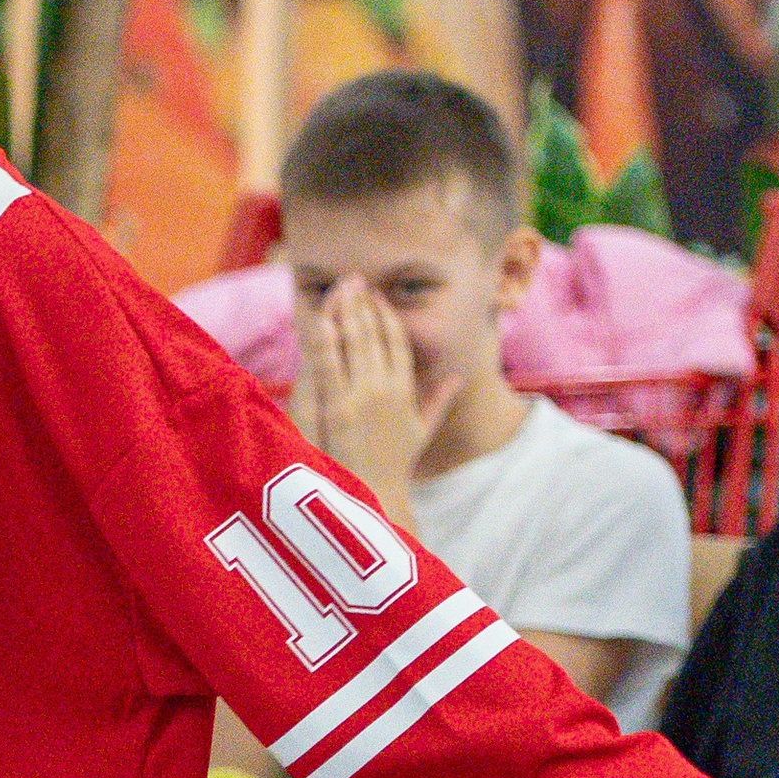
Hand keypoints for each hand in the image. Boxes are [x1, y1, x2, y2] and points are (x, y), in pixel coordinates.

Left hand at [294, 278, 453, 522]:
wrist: (378, 497)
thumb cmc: (395, 466)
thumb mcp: (421, 432)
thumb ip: (438, 401)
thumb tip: (458, 378)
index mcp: (406, 391)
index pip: (398, 343)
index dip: (387, 317)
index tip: (377, 297)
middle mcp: (387, 389)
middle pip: (376, 336)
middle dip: (365, 305)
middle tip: (355, 280)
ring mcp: (363, 397)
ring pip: (355, 343)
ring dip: (347, 312)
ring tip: (340, 287)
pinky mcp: (339, 408)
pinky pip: (329, 365)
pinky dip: (325, 339)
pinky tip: (320, 318)